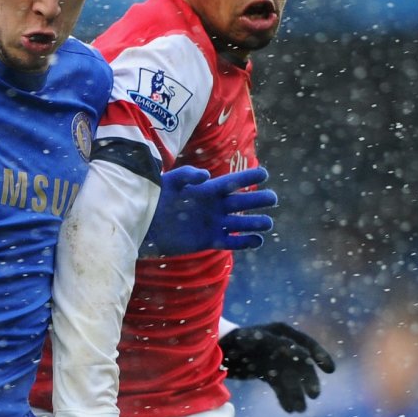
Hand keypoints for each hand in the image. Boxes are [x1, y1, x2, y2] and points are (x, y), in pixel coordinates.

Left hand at [143, 165, 273, 255]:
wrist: (144, 224)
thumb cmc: (155, 198)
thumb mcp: (169, 181)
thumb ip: (186, 175)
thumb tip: (206, 176)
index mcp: (207, 190)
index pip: (232, 182)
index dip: (247, 178)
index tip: (264, 174)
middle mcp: (213, 206)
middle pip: (241, 202)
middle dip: (258, 200)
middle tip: (273, 199)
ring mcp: (212, 224)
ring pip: (239, 223)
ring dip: (254, 223)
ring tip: (269, 223)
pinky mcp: (208, 240)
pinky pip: (229, 241)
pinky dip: (244, 242)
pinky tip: (257, 241)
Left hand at [219, 322, 335, 412]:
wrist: (213, 351)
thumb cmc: (228, 340)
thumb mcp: (244, 339)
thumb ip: (265, 343)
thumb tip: (288, 348)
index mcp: (279, 332)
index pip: (304, 343)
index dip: (319, 355)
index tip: (329, 370)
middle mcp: (280, 346)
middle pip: (301, 364)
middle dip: (308, 380)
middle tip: (314, 395)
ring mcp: (275, 360)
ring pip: (292, 378)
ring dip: (297, 393)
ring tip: (300, 410)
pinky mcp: (268, 373)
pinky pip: (281, 386)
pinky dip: (285, 397)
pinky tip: (290, 409)